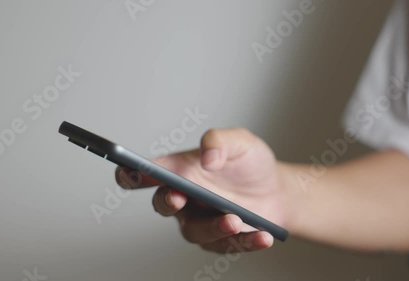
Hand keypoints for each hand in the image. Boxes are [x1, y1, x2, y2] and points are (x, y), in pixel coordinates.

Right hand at [115, 128, 291, 252]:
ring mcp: (199, 220)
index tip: (130, 172)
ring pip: (194, 231)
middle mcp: (183, 197)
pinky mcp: (218, 239)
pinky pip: (224, 245)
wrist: (277, 190)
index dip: (130, 173)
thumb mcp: (239, 142)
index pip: (145, 173)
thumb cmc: (249, 163)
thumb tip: (207, 158)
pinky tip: (261, 236)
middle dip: (167, 201)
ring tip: (235, 220)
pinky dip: (243, 242)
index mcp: (179, 170)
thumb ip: (219, 140)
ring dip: (213, 227)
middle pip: (162, 204)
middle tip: (179, 197)